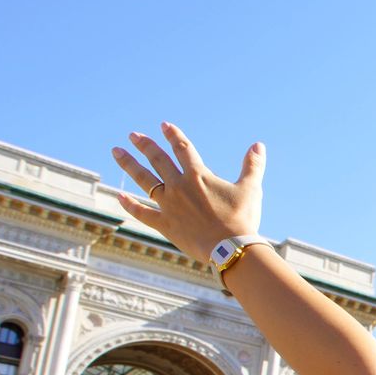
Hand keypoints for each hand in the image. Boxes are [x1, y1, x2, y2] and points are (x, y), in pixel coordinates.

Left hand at [111, 123, 266, 262]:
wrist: (231, 249)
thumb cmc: (242, 218)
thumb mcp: (251, 189)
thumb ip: (253, 165)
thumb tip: (258, 144)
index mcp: (198, 175)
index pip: (182, 148)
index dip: (173, 134)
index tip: (164, 125)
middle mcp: (179, 186)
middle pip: (158, 160)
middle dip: (145, 145)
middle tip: (133, 135)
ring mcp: (169, 205)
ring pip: (144, 180)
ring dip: (130, 165)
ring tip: (117, 152)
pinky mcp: (165, 224)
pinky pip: (143, 212)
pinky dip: (131, 205)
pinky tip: (120, 196)